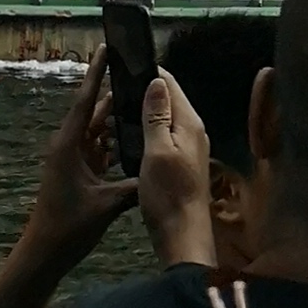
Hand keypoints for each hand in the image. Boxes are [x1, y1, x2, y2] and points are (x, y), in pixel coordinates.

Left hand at [0, 48, 137, 307]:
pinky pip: (99, 150)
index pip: (86, 101)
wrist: (44, 255)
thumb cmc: (68, 226)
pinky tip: (134, 140)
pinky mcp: (78, 174)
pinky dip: (114, 144)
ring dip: (116, 122)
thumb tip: (159, 171)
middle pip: (95, 113)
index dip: (97, 73)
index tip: (106, 46)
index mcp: (69, 144)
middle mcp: (69, 146)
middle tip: (137, 75)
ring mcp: (73, 160)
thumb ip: (133, 185)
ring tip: (142, 104)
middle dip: (114, 95)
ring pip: (99, 133)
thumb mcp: (105, 205)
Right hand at [137, 69, 215, 273]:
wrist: (182, 237)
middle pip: (169, 99)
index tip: (123, 70)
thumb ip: (157, 116)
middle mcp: (193, 130)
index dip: (148, 74)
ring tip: (117, 111)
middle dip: (145, 92)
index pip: (170, 84)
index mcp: (189, 122)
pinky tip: (133, 137)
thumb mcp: (157, 152)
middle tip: (114, 91)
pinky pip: (165, 136)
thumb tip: (156, 80)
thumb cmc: (168, 194)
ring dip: (146, 113)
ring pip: (166, 119)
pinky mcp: (182, 163)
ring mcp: (189, 148)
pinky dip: (150, 131)